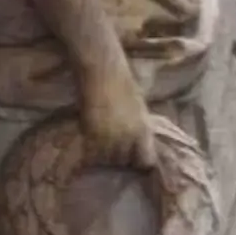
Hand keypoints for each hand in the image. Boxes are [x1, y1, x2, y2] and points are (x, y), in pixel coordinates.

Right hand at [78, 49, 155, 171]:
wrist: (103, 72)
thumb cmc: (123, 84)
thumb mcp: (139, 109)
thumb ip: (139, 130)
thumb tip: (137, 145)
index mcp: (144, 132)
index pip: (146, 161)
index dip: (140, 162)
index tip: (135, 161)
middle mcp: (128, 139)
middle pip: (123, 161)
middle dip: (119, 158)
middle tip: (113, 150)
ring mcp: (109, 139)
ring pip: (106, 160)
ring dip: (103, 155)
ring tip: (99, 145)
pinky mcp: (91, 135)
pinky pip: (90, 154)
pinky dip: (89, 151)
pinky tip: (89, 142)